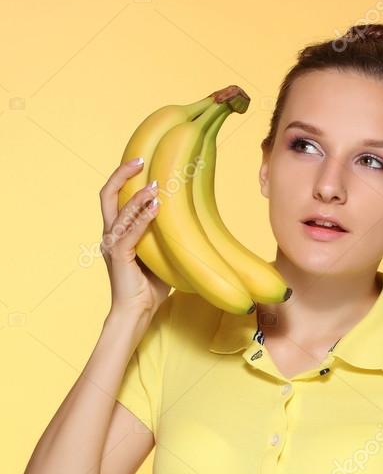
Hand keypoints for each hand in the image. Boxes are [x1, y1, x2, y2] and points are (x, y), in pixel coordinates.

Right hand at [99, 159, 170, 318]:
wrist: (137, 313)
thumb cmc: (149, 288)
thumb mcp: (160, 256)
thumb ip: (163, 237)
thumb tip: (184, 220)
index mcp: (117, 233)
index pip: (115, 197)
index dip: (124, 178)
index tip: (141, 163)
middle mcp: (110, 235)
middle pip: (106, 195)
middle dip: (121, 175)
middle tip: (140, 160)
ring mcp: (112, 245)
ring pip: (120, 212)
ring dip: (138, 197)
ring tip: (155, 186)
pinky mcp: (119, 257)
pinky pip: (129, 233)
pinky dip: (142, 219)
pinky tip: (156, 208)